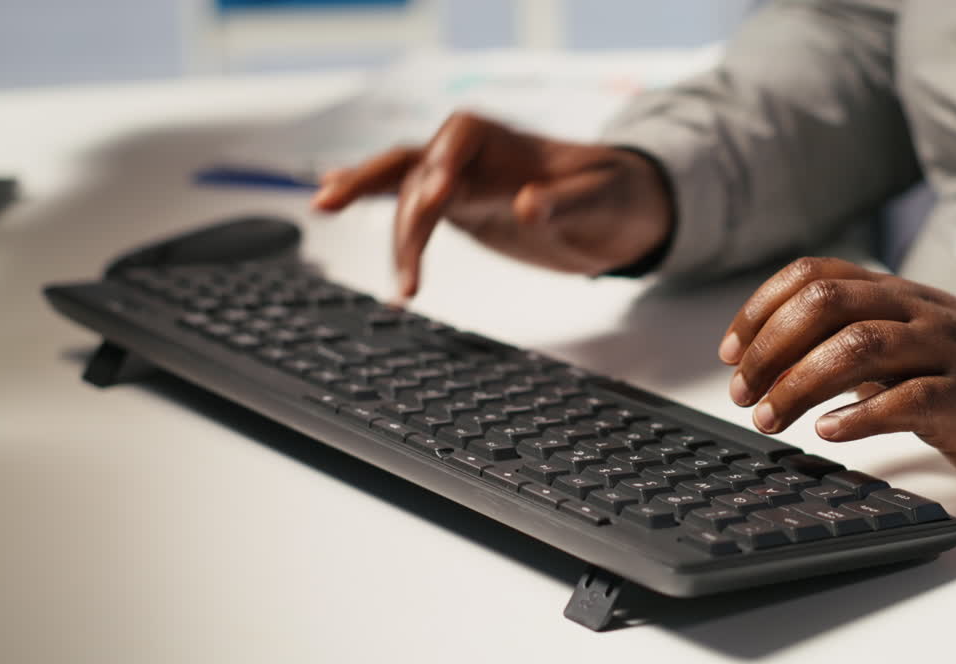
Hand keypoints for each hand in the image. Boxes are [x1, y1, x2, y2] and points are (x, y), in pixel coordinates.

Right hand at [312, 111, 672, 298]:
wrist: (623, 212)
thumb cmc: (618, 195)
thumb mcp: (605, 200)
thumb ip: (568, 204)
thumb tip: (528, 206)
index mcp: (507, 140)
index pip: (460, 138)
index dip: (441, 163)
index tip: (436, 196)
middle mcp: (475, 157)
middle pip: (413, 161)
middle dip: (372, 180)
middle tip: (333, 203)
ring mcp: (462, 183)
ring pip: (403, 188)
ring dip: (377, 215)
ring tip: (344, 233)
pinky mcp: (459, 209)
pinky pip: (409, 205)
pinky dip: (374, 203)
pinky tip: (332, 198)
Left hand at [718, 257, 955, 489]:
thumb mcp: (896, 344)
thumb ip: (839, 342)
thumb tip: (762, 362)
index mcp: (893, 292)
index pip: (814, 274)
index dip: (761, 309)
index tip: (730, 352)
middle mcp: (916, 310)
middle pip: (829, 303)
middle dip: (771, 347)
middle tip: (742, 393)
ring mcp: (944, 350)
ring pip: (861, 346)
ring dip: (800, 383)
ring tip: (770, 418)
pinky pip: (909, 399)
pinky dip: (860, 416)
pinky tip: (828, 432)